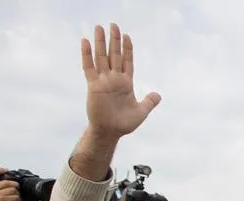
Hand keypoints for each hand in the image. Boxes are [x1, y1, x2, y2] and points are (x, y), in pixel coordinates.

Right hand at [0, 168, 21, 200]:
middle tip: (17, 187)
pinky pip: (14, 196)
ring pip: (12, 189)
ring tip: (17, 196)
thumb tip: (3, 179)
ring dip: (17, 193)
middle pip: (6, 182)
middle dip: (15, 184)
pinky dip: (18, 199)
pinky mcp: (0, 200)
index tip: (6, 170)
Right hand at [80, 23, 160, 139]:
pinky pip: (89, 67)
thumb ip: (149, 102)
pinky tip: (85, 42)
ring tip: (99, 27)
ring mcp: (103, 81)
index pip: (127, 61)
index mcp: (126, 83)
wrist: (110, 131)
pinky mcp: (93, 85)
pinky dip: (87, 55)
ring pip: (102, 57)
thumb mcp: (141, 112)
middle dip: (114, 40)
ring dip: (100, 42)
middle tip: (113, 25)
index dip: (127, 49)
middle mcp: (114, 79)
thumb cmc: (124, 123)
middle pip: (114, 55)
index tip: (127, 36)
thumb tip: (158, 95)